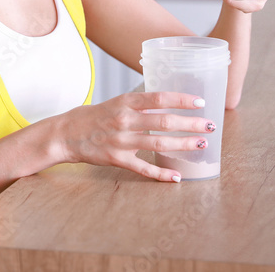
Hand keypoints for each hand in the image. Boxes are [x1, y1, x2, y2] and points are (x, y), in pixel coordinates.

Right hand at [54, 91, 213, 182]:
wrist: (66, 133)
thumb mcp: (116, 102)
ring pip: (158, 144)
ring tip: (201, 144)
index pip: (158, 98)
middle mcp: (124, 120)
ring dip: (182, 145)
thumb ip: (140, 104)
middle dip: (190, 124)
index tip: (199, 102)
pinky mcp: (116, 159)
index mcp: (125, 102)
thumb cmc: (94, 116)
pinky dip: (160, 174)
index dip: (181, 99)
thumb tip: (167, 102)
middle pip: (163, 122)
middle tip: (209, 125)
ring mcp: (121, 141)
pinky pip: (142, 168)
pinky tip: (176, 176)